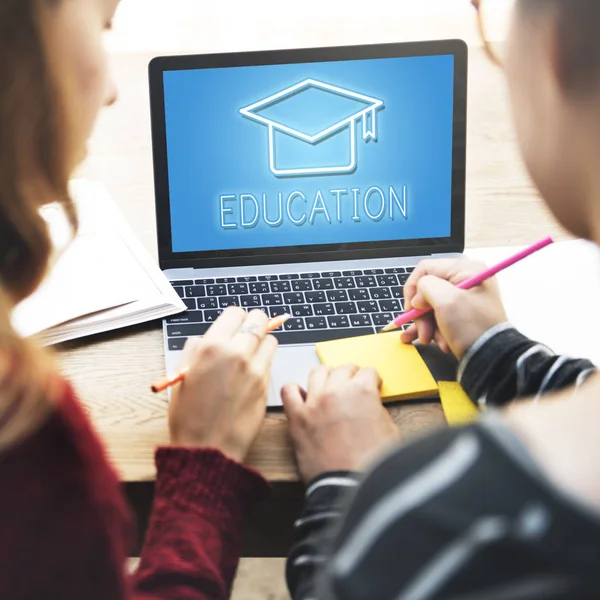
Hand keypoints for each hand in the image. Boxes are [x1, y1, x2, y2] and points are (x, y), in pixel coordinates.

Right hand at [169, 307, 277, 461]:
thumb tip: (207, 339)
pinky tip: (252, 372)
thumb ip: (195, 350)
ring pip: (270, 339)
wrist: (208, 448)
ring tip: (250, 354)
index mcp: (212, 347)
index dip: (234, 319)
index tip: (233, 325)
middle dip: (253, 323)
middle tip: (247, 332)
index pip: (235, 313)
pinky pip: (271, 361)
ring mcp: (255, 369)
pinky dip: (265, 361)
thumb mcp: (182, 376)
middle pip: (258, 320)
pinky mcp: (266, 384)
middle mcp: (237, 353)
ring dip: (262, 342)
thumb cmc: (189, 416)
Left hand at [282, 365, 398, 482]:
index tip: (371, 386)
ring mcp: (314, 402)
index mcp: (362, 391)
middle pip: (343, 369)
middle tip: (353, 386)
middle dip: (351, 375)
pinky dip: (294, 391)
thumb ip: (378, 410)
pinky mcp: (297, 418)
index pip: (368, 372)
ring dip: (326, 377)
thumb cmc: (371, 465)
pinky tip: (303, 398)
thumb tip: (370, 406)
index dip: (372, 380)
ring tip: (330, 386)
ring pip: (317, 372)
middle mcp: (336, 391)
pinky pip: (288, 391)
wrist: (349, 487)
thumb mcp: (390, 431)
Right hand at [400, 258, 507, 358]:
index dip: (413, 289)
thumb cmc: (472, 327)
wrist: (492, 358)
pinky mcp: (462, 316)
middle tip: (423, 331)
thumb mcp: (446, 301)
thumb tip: (418, 297)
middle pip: (427, 290)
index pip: (425, 269)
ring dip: (426, 325)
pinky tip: (427, 340)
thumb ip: (425, 287)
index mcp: (465, 270)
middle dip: (420, 313)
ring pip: (430, 306)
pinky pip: (438, 317)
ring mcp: (463, 299)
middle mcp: (465, 281)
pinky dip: (432, 329)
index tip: (411, 309)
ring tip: (429, 340)